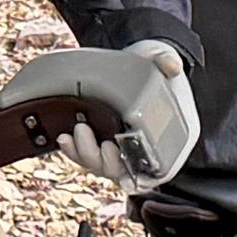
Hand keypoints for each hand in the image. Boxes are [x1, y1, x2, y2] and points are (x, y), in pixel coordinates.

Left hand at [59, 39, 199, 189]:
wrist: (136, 59)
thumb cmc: (154, 63)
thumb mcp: (161, 58)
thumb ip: (167, 61)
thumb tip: (172, 66)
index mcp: (171, 135)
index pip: (161, 168)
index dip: (144, 179)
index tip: (127, 179)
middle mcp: (146, 146)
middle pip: (125, 169)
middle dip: (108, 162)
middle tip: (102, 145)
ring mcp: (122, 144)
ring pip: (102, 166)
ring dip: (86, 156)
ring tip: (75, 135)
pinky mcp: (102, 138)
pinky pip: (87, 155)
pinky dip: (74, 151)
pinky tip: (64, 139)